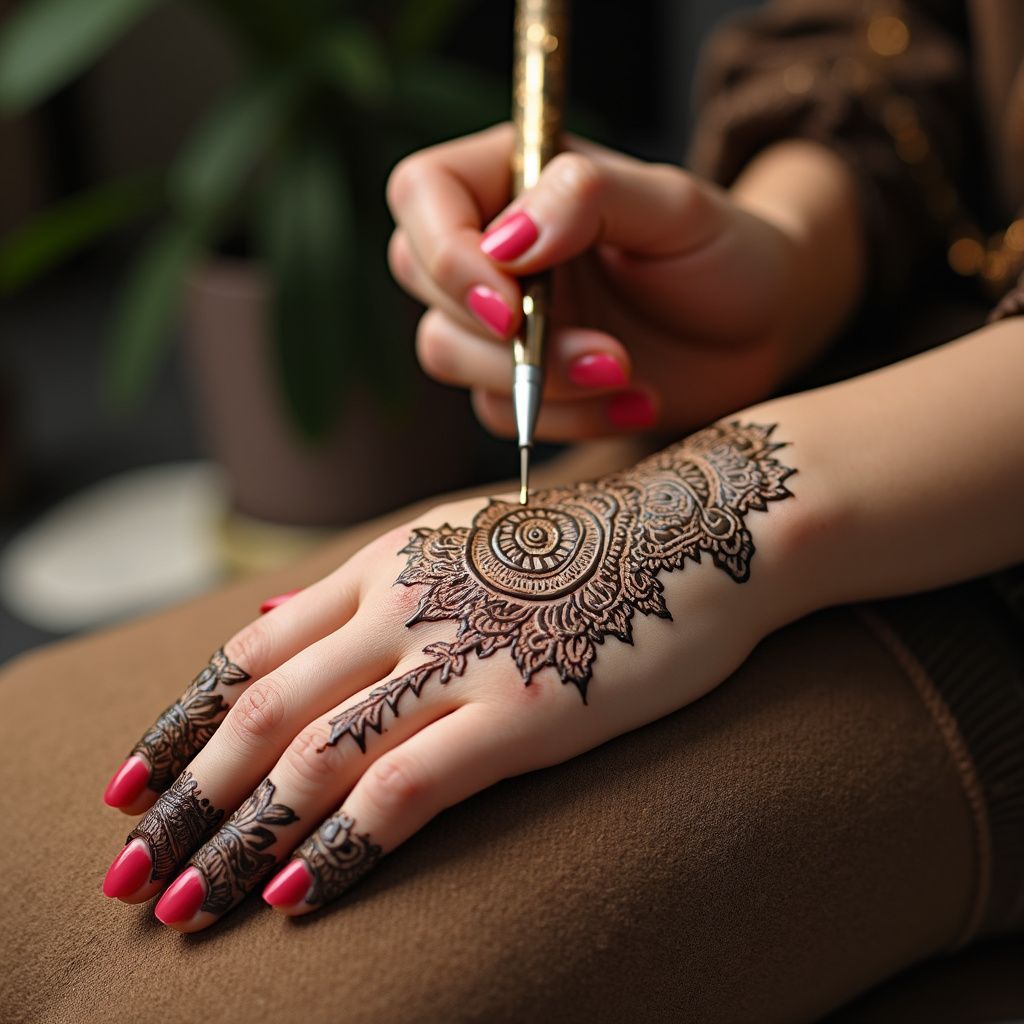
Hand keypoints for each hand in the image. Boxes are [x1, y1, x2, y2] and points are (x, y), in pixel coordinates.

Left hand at [101, 421, 800, 930]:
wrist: (693, 536)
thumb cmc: (580, 550)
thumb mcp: (458, 542)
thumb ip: (364, 584)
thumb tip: (267, 621)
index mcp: (385, 565)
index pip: (251, 649)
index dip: (180, 722)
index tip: (129, 784)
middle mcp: (404, 607)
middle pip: (262, 711)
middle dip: (186, 797)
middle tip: (132, 871)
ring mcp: (460, 659)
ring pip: (315, 755)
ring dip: (240, 837)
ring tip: (184, 904)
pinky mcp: (520, 713)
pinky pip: (403, 788)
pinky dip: (339, 846)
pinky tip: (294, 895)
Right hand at [387, 124, 829, 440]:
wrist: (762, 329)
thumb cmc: (725, 251)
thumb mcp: (677, 208)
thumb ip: (590, 199)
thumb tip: (503, 243)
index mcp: (515, 174)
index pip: (422, 194)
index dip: (446, 256)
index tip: (511, 307)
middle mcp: (493, 245)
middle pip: (421, 282)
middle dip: (503, 334)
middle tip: (604, 353)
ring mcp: (501, 318)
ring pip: (447, 354)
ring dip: (536, 383)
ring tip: (628, 374)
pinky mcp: (520, 380)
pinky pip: (500, 411)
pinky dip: (569, 420)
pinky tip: (637, 402)